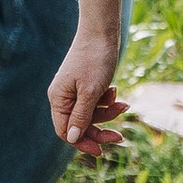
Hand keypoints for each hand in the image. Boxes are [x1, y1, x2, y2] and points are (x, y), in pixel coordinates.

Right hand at [49, 22, 127, 153]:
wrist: (102, 31)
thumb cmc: (95, 60)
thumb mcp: (91, 92)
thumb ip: (81, 117)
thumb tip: (71, 139)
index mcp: (58, 99)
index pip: (65, 131)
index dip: (82, 143)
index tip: (101, 152)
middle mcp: (63, 97)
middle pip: (79, 125)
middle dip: (100, 130)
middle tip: (120, 137)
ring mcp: (74, 91)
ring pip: (91, 114)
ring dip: (108, 113)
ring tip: (124, 105)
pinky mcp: (86, 85)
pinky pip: (96, 102)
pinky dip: (108, 101)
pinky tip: (116, 91)